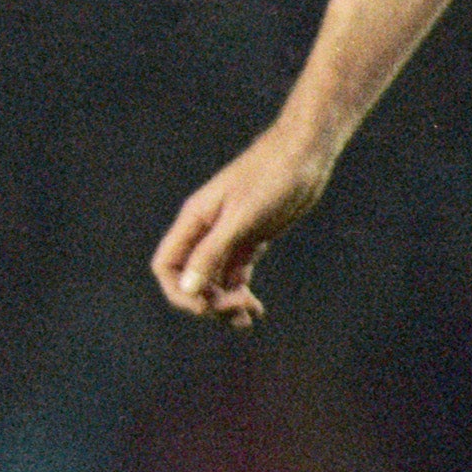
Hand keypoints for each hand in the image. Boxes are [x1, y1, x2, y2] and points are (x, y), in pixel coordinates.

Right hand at [151, 123, 334, 327]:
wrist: (304, 154)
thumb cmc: (271, 177)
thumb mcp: (242, 218)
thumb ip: (212, 252)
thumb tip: (187, 289)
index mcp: (194, 222)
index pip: (166, 266)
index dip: (179, 292)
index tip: (206, 306)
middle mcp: (206, 231)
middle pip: (190, 279)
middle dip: (209, 301)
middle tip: (240, 309)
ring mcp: (228, 236)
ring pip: (214, 281)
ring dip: (226, 304)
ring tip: (250, 316)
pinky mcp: (251, 239)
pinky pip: (236, 275)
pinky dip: (241, 294)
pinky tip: (257, 309)